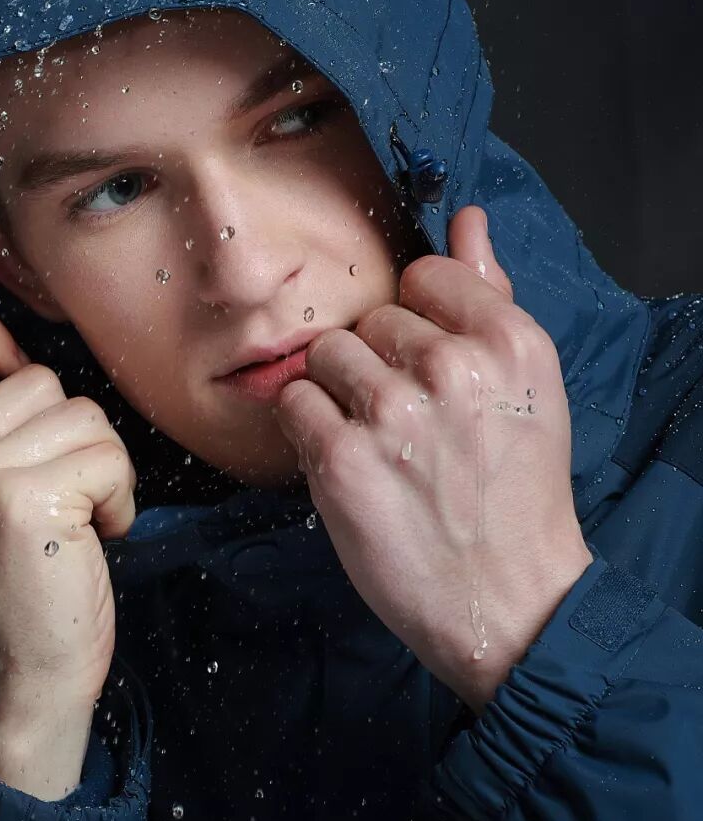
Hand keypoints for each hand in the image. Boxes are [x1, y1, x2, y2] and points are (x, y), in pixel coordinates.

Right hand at [0, 311, 137, 797]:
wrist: (25, 678)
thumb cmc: (14, 582)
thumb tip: (14, 357)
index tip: (13, 377)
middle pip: (35, 376)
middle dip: (72, 432)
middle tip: (60, 495)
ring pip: (82, 413)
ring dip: (102, 466)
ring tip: (77, 520)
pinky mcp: (25, 503)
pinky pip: (106, 455)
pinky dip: (120, 495)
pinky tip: (97, 535)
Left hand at [271, 206, 592, 716]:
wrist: (507, 602)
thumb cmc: (516, 496)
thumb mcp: (528, 389)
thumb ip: (491, 296)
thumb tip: (465, 219)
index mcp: (509, 342)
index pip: (426, 276)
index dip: (418, 321)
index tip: (428, 366)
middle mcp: (452, 368)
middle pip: (371, 319)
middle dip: (378, 364)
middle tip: (410, 424)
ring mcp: (393, 414)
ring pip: (325, 355)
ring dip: (337, 394)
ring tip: (378, 444)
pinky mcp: (342, 461)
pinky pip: (293, 403)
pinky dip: (307, 431)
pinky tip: (345, 463)